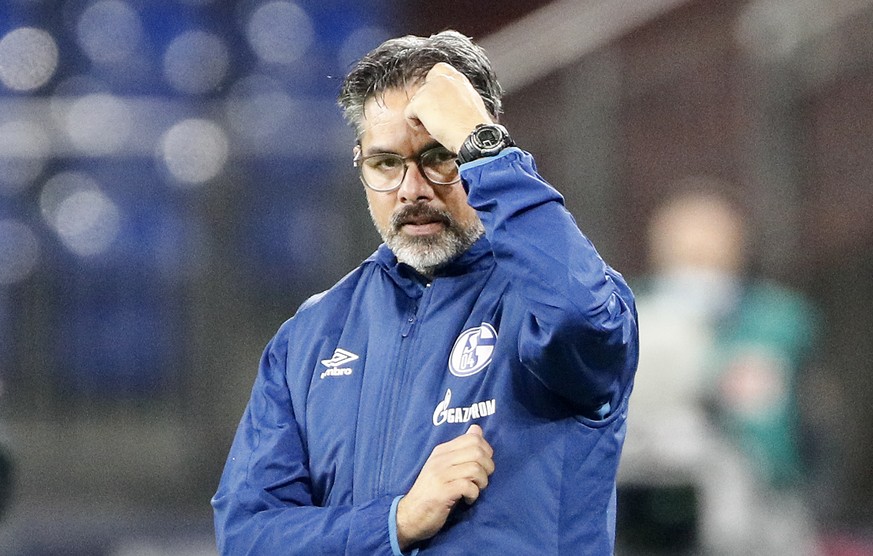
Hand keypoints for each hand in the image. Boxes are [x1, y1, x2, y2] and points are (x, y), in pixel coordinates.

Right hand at [395, 424, 494, 549]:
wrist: (409, 515)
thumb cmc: (430, 492)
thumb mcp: (443, 466)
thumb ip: (460, 449)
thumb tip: (477, 429)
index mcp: (442, 451)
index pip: (473, 438)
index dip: (486, 451)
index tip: (483, 466)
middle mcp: (440, 459)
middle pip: (477, 451)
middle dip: (488, 467)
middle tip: (482, 480)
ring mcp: (440, 475)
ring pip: (475, 468)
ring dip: (482, 482)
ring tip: (475, 490)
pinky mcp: (442, 492)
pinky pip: (468, 486)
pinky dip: (474, 494)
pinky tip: (468, 500)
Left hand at [403, 62, 493, 152]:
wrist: (474, 135)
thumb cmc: (475, 127)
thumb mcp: (472, 103)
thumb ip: (459, 96)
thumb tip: (451, 102)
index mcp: (458, 79)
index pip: (439, 70)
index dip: (433, 86)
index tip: (438, 102)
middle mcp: (443, 79)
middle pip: (424, 91)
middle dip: (428, 107)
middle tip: (440, 121)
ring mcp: (430, 89)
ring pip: (417, 103)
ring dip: (424, 117)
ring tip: (438, 128)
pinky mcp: (420, 102)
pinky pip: (409, 114)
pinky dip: (416, 125)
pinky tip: (431, 131)